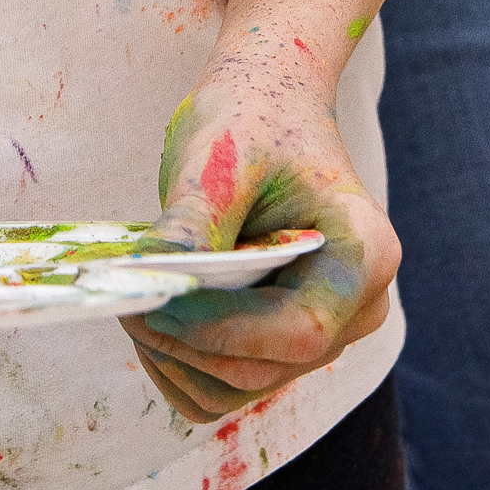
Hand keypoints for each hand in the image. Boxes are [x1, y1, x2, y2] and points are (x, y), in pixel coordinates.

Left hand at [121, 44, 398, 424]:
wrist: (269, 102)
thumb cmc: (252, 116)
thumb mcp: (221, 156)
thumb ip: (194, 222)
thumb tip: (148, 282)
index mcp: (365, 254)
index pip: (299, 330)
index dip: (221, 328)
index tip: (152, 301)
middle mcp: (359, 307)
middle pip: (266, 366)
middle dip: (186, 340)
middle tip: (124, 297)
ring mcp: (327, 333)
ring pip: (239, 387)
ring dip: (176, 357)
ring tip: (137, 298)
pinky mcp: (285, 345)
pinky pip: (227, 386)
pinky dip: (181, 364)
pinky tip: (156, 313)